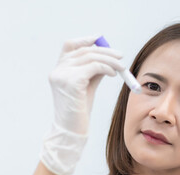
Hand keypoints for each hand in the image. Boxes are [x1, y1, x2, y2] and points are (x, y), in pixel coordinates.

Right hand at [40, 35, 124, 174]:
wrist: (71, 131)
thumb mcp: (87, 86)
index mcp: (58, 70)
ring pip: (91, 57)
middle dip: (105, 51)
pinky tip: (114, 74)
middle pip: (84, 50)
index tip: (100, 39)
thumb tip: (108, 56)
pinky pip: (94, 67)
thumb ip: (93, 70)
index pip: (69, 45)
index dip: (85, 40)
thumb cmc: (79, 111)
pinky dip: (107, 67)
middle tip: (120, 56)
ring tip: (121, 67)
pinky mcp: (71, 82)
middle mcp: (57, 70)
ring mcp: (62, 75)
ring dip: (110, 60)